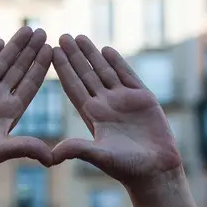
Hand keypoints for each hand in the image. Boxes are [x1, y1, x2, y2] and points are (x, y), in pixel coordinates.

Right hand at [0, 27, 53, 191]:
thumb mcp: (2, 150)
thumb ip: (26, 148)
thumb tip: (53, 159)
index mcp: (11, 111)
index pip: (30, 83)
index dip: (40, 66)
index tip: (52, 50)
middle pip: (18, 68)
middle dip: (30, 50)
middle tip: (43, 32)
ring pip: (1, 63)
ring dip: (14, 46)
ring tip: (28, 30)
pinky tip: (0, 41)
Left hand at [51, 35, 181, 191]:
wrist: (156, 171)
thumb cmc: (127, 168)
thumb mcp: (99, 157)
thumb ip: (78, 150)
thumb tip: (51, 155)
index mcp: (92, 116)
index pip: (74, 87)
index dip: (63, 69)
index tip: (51, 52)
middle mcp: (105, 105)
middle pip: (86, 74)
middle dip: (74, 56)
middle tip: (62, 36)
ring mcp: (123, 100)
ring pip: (104, 71)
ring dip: (92, 54)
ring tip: (79, 37)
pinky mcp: (143, 98)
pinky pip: (128, 76)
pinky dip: (118, 62)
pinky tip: (106, 50)